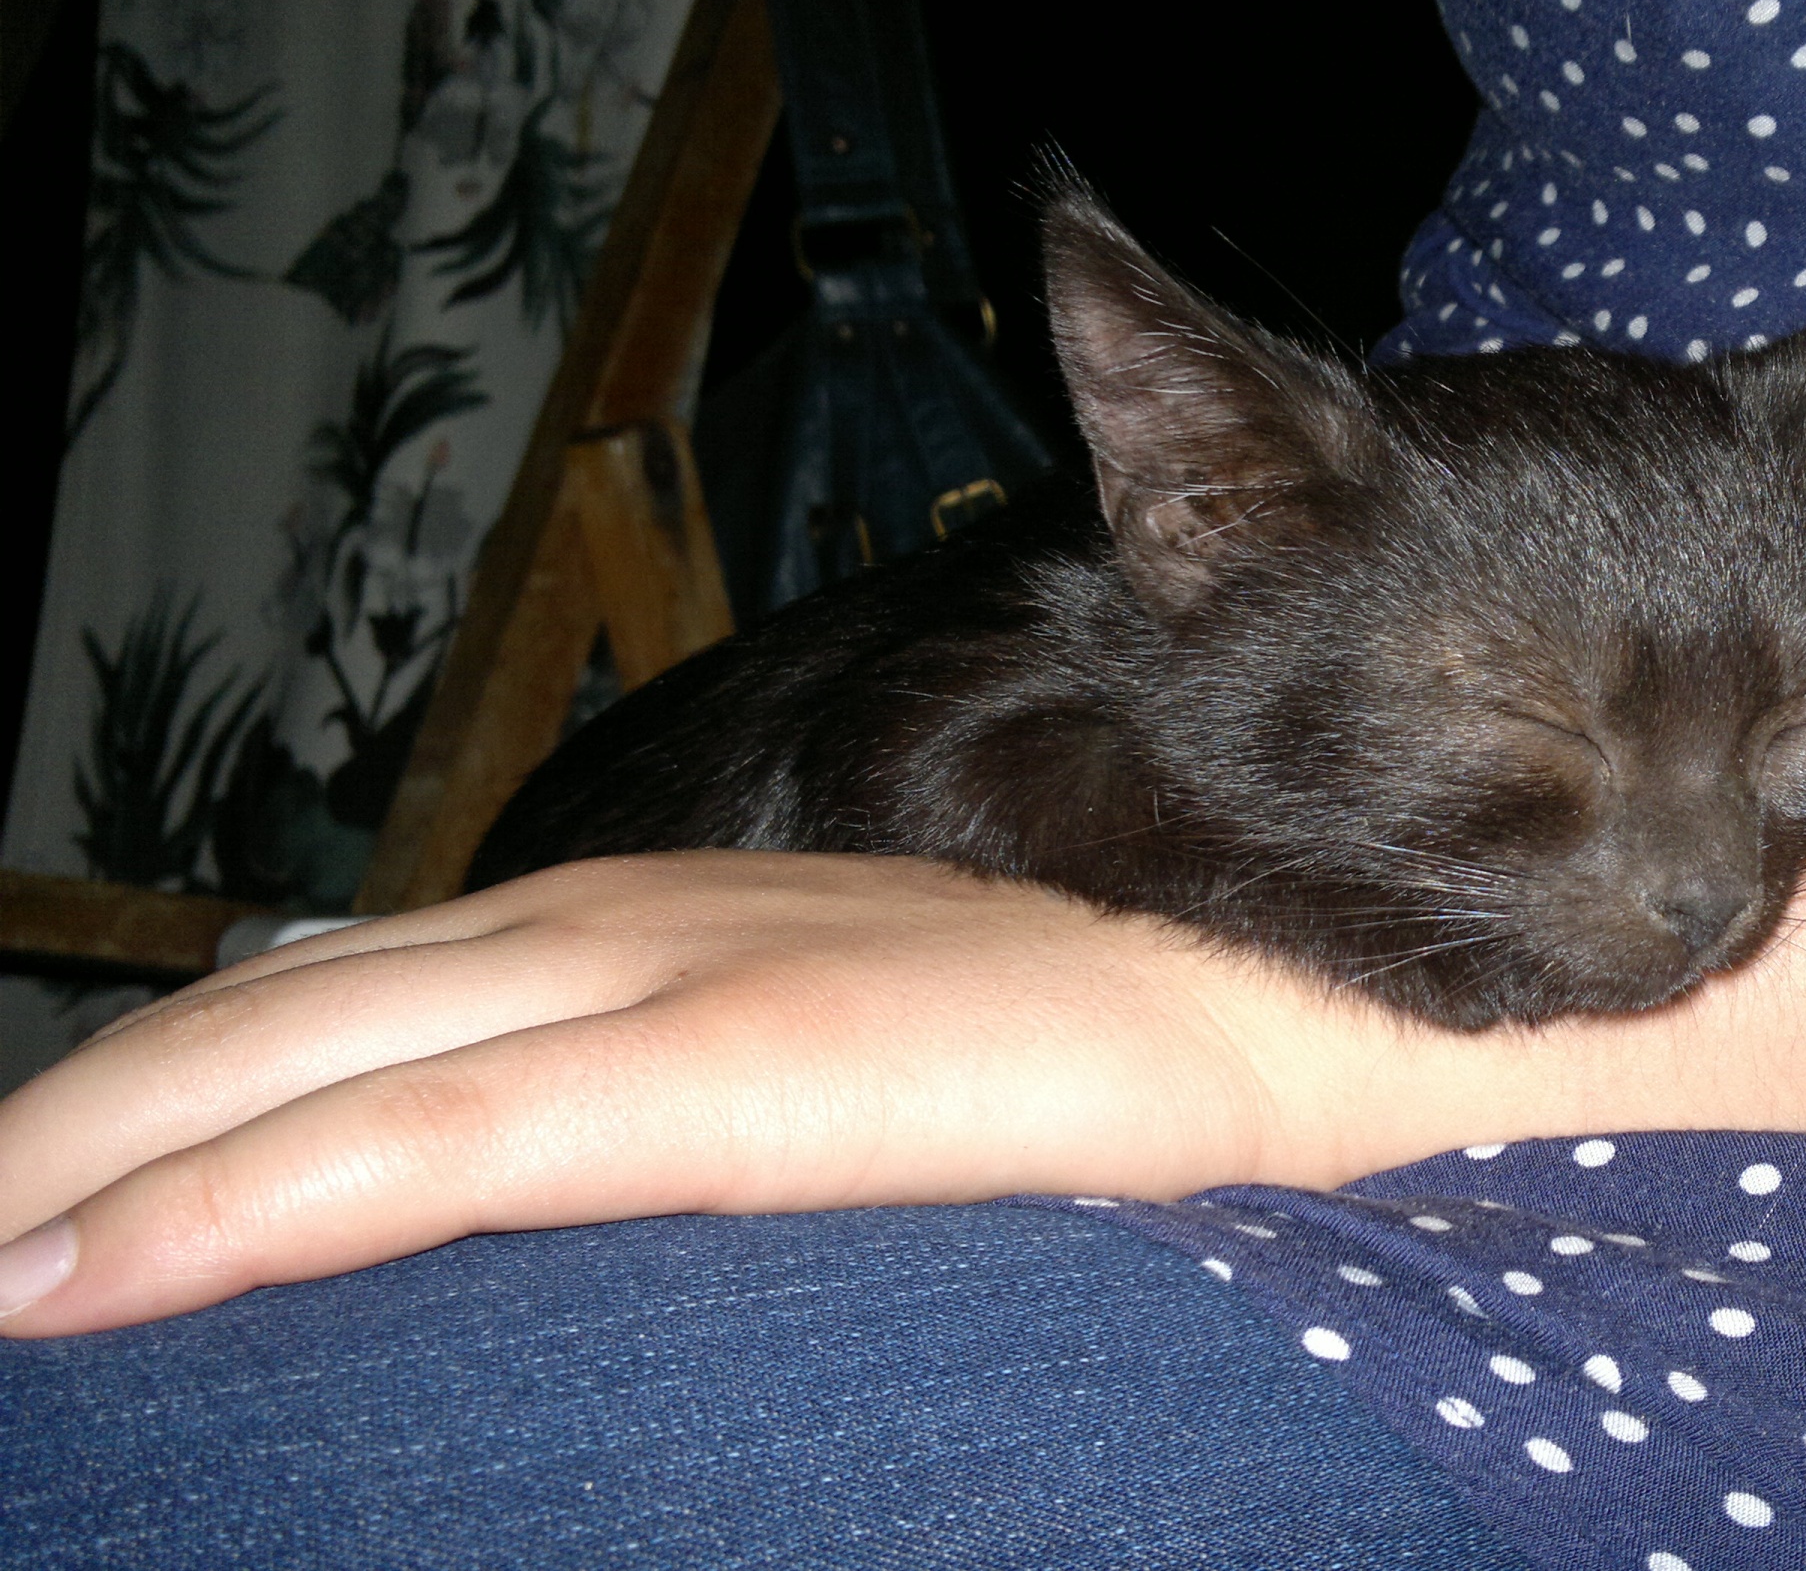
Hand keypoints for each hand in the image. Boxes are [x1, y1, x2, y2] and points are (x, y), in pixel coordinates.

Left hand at [0, 852, 1414, 1336]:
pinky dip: (220, 1207)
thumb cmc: (1061, 1056)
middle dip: (38, 1147)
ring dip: (64, 1173)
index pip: (293, 1010)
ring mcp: (639, 972)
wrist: (1275, 996)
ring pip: (264, 1062)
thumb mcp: (807, 1062)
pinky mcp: (709, 1060)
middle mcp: (582, 923)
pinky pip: (410, 1144)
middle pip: (229, 1025)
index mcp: (605, 929)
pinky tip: (75, 1286)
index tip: (8, 1229)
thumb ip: (645, 1110)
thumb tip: (502, 1214)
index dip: (121, 1116)